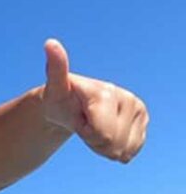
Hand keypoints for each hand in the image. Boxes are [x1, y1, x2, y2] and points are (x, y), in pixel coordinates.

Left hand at [41, 39, 146, 162]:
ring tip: (94, 126)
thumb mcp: (54, 87)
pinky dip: (116, 149)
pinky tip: (106, 132)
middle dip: (95, 141)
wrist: (69, 105)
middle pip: (113, 144)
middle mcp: (128, 98)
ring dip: (105, 147)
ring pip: (123, 150)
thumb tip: (50, 42)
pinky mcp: (144, 120)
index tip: (79, 119)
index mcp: (107, 93)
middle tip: (85, 123)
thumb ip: (56, 68)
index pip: (102, 134)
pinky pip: (131, 151)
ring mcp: (139, 109)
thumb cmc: (59, 98)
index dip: (86, 133)